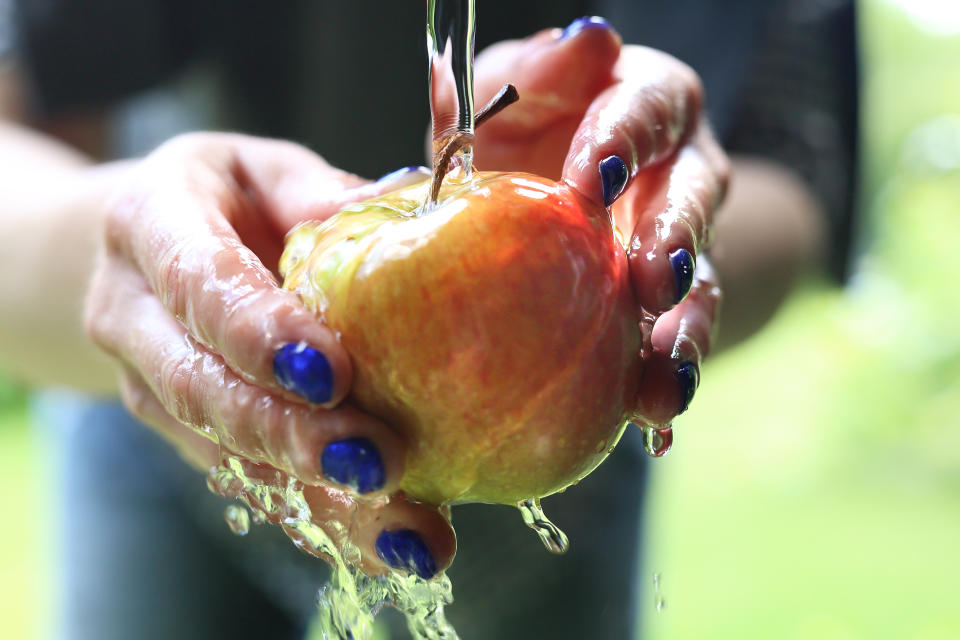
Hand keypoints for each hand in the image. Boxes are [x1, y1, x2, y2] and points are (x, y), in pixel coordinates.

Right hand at [84, 133, 453, 577]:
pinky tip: (386, 539)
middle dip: (291, 432)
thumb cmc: (223, 199)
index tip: (331, 372)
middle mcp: (135, 314)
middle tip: (377, 461)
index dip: (259, 332)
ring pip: (226, 452)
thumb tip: (406, 222)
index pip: (200, 284)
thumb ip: (319, 195)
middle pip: (204, 387)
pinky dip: (318, 515)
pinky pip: (247, 481)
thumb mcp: (264, 169)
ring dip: (317, 498)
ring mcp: (151, 385)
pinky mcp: (185, 433)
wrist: (145, 251)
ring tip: (404, 531)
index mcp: (152, 224)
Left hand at [472, 18, 727, 425]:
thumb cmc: (526, 130)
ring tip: (667, 381)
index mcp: (646, 104)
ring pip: (703, 284)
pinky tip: (650, 428)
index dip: (630, 139)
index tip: (597, 177)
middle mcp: (681, 171)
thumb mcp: (515, 93)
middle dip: (678, 240)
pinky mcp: (670, 306)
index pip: (649, 108)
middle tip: (654, 280)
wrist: (554, 195)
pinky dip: (664, 384)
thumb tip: (586, 38)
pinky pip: (676, 346)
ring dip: (687, 331)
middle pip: (697, 198)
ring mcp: (682, 243)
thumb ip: (532, 73)